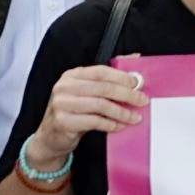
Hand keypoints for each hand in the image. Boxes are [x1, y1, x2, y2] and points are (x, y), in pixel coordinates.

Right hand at [33, 64, 147, 155]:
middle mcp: (64, 87)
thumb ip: (107, 78)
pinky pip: (94, 121)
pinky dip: (110, 124)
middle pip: (103, 88)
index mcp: (72, 75)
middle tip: (142, 101)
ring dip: (122, 112)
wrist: (51, 136)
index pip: (101, 71)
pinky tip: (119, 126)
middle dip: (127, 95)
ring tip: (134, 117)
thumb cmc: (74, 111)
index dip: (121, 77)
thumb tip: (134, 58)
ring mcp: (62, 104)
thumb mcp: (87, 92)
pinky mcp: (63, 121)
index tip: (138, 84)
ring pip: (100, 105)